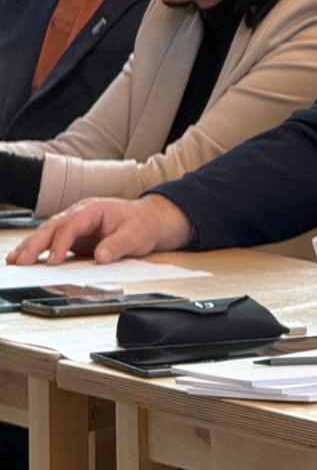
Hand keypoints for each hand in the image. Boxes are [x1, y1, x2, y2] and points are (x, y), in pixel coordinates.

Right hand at [6, 195, 192, 266]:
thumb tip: (101, 256)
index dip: (61, 243)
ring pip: (48, 233)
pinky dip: (37, 250)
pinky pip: (52, 242)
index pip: (72, 225)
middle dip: (36, 243)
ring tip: (15, 260)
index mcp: (94, 209)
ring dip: (31, 246)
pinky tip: (25, 259)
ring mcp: (76, 225)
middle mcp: (81, 214)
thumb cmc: (142, 224)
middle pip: (54, 226)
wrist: (148, 220)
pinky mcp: (74, 237)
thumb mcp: (136, 235)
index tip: (53, 260)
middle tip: (21, 260)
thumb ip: (118, 245)